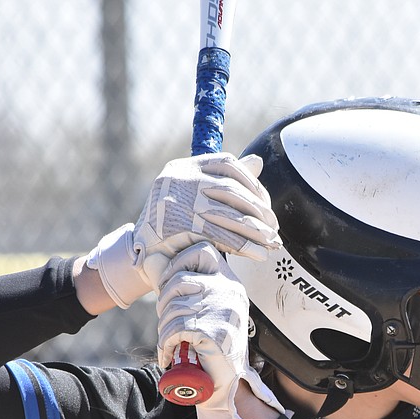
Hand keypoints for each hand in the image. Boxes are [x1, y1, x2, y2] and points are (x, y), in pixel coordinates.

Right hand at [85, 153, 280, 309]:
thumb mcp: (195, 194)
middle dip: (259, 210)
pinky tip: (259, 254)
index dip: (253, 184)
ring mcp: (179, 202)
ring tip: (272, 243)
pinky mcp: (180, 228)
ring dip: (256, 230)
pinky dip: (245, 245)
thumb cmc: (174, 223)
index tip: (266, 204)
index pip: (228, 164)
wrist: (144, 254)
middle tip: (274, 228)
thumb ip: (225, 178)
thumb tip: (258, 162)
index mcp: (184, 166)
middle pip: (232, 190)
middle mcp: (180, 179)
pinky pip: (222, 235)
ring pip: (230, 214)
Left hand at [156, 243, 284, 418]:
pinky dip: (165, 343)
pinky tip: (168, 354)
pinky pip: (174, 329)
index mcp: (231, 284)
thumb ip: (184, 285)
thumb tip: (151, 260)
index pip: (200, 251)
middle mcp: (230, 293)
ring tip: (171, 342)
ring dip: (164, 327)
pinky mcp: (211, 332)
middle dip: (164, 304)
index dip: (178, 264)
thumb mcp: (204, 309)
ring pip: (173, 307)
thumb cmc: (210, 348)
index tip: (171, 287)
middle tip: (168, 323)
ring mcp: (222, 312)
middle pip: (178, 280)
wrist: (223, 388)